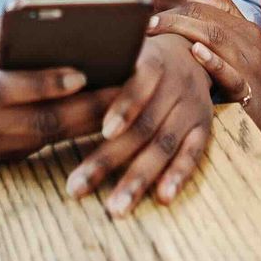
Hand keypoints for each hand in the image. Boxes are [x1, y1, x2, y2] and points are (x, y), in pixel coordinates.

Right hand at [0, 17, 118, 163]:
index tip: (82, 73)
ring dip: (85, 123)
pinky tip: (97, 114)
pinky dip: (68, 131)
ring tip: (123, 102)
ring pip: (43, 139)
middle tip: (125, 91)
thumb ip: (7, 32)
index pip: (6, 90)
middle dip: (85, 109)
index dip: (46, 84)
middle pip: (36, 123)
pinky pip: (37, 146)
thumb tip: (57, 31)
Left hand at [63, 32, 213, 215]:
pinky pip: (192, 155)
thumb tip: (57, 84)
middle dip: (110, 159)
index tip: (106, 132)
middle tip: (77, 188)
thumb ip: (99, 65)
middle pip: (144, 126)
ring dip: (139, 179)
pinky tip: (163, 198)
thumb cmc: (137, 57)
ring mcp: (192, 108)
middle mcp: (176, 84)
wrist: (189, 52)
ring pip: (164, 145)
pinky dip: (178, 176)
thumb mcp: (124, 51)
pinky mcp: (204, 128)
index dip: (126, 106)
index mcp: (154, 61)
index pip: (141, 81)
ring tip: (115, 208)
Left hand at [146, 0, 260, 164]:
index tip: (154, 10)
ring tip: (157, 27)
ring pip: (217, 37)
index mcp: (246, 30)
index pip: (211, 4)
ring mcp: (250, 66)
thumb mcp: (247, 48)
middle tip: (147, 20)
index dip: (181, 3)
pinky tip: (195, 53)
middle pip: (209, 16)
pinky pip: (231, 74)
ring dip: (184, 29)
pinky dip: (213, 62)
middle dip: (175, 14)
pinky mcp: (250, 92)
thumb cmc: (260, 82)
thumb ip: (226, 22)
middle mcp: (248, 42)